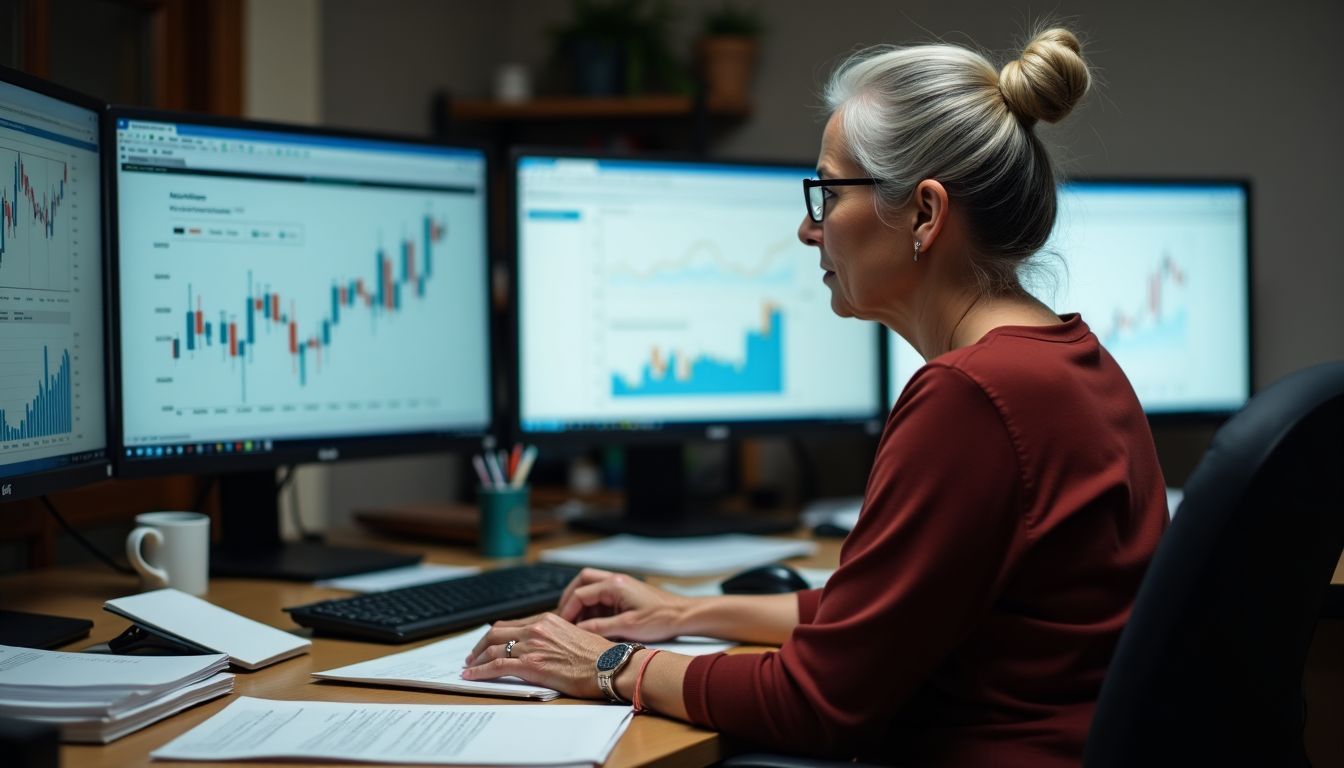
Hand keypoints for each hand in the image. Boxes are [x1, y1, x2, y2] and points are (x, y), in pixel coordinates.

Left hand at [460, 613, 609, 697]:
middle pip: (497, 633)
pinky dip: (479, 670)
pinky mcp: (530, 665)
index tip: (489, 644)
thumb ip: (555, 637)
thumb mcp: (575, 637)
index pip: (513, 624)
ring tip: (469, 667)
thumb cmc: (600, 657)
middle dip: (481, 645)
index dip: (496, 635)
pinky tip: (472, 675)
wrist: (611, 666)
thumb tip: (545, 648)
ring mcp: (532, 646)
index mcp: (548, 620)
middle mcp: (537, 629)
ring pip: (493, 648)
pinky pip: (496, 666)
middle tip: (473, 655)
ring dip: (477, 659)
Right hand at [556, 567, 691, 641]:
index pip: (580, 594)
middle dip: (570, 599)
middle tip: (564, 618)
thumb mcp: (627, 627)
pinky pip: (602, 597)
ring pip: (591, 588)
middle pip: (582, 582)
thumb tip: (578, 631)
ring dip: (582, 604)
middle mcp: (615, 580)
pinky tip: (593, 624)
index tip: (563, 626)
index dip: (568, 611)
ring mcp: (620, 586)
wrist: (683, 615)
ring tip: (577, 624)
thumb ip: (599, 628)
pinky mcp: (625, 594)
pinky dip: (593, 608)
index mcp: (614, 585)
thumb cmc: (661, 619)